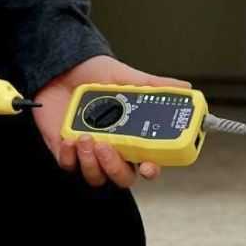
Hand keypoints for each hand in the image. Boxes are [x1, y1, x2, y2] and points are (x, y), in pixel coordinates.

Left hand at [32, 56, 191, 189]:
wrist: (60, 67)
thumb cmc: (93, 74)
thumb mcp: (125, 76)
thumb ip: (154, 85)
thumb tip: (185, 88)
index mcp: (131, 136)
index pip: (147, 162)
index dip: (151, 170)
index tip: (148, 166)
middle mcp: (113, 148)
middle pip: (123, 178)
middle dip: (115, 168)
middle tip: (107, 146)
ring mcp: (89, 153)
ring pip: (97, 178)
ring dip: (92, 163)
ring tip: (85, 138)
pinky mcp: (66, 152)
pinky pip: (70, 167)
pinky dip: (70, 158)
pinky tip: (70, 140)